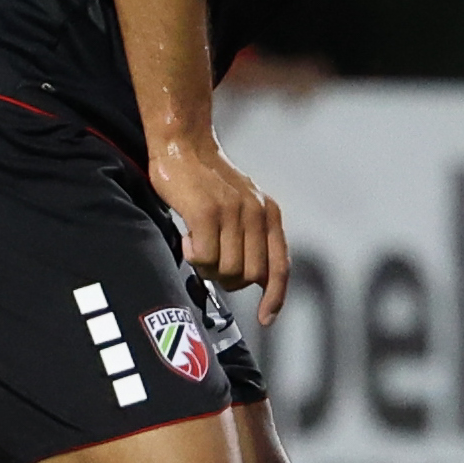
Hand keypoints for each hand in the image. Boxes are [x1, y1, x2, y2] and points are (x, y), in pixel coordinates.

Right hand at [150, 133, 291, 317]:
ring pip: (226, 270)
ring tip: (196, 244)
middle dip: (226, 280)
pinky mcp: (207, 212)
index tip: (265, 319)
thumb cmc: (206, 180)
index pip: (279, 266)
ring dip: (206, 268)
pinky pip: (204, 257)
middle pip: (249, 276)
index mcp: (269, 214)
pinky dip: (192, 255)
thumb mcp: (241, 204)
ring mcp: (233, 213)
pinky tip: (187, 237)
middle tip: (208, 261)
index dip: (275, 297)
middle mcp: (256, 213)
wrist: (184, 144)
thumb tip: (248, 278)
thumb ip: (250, 236)